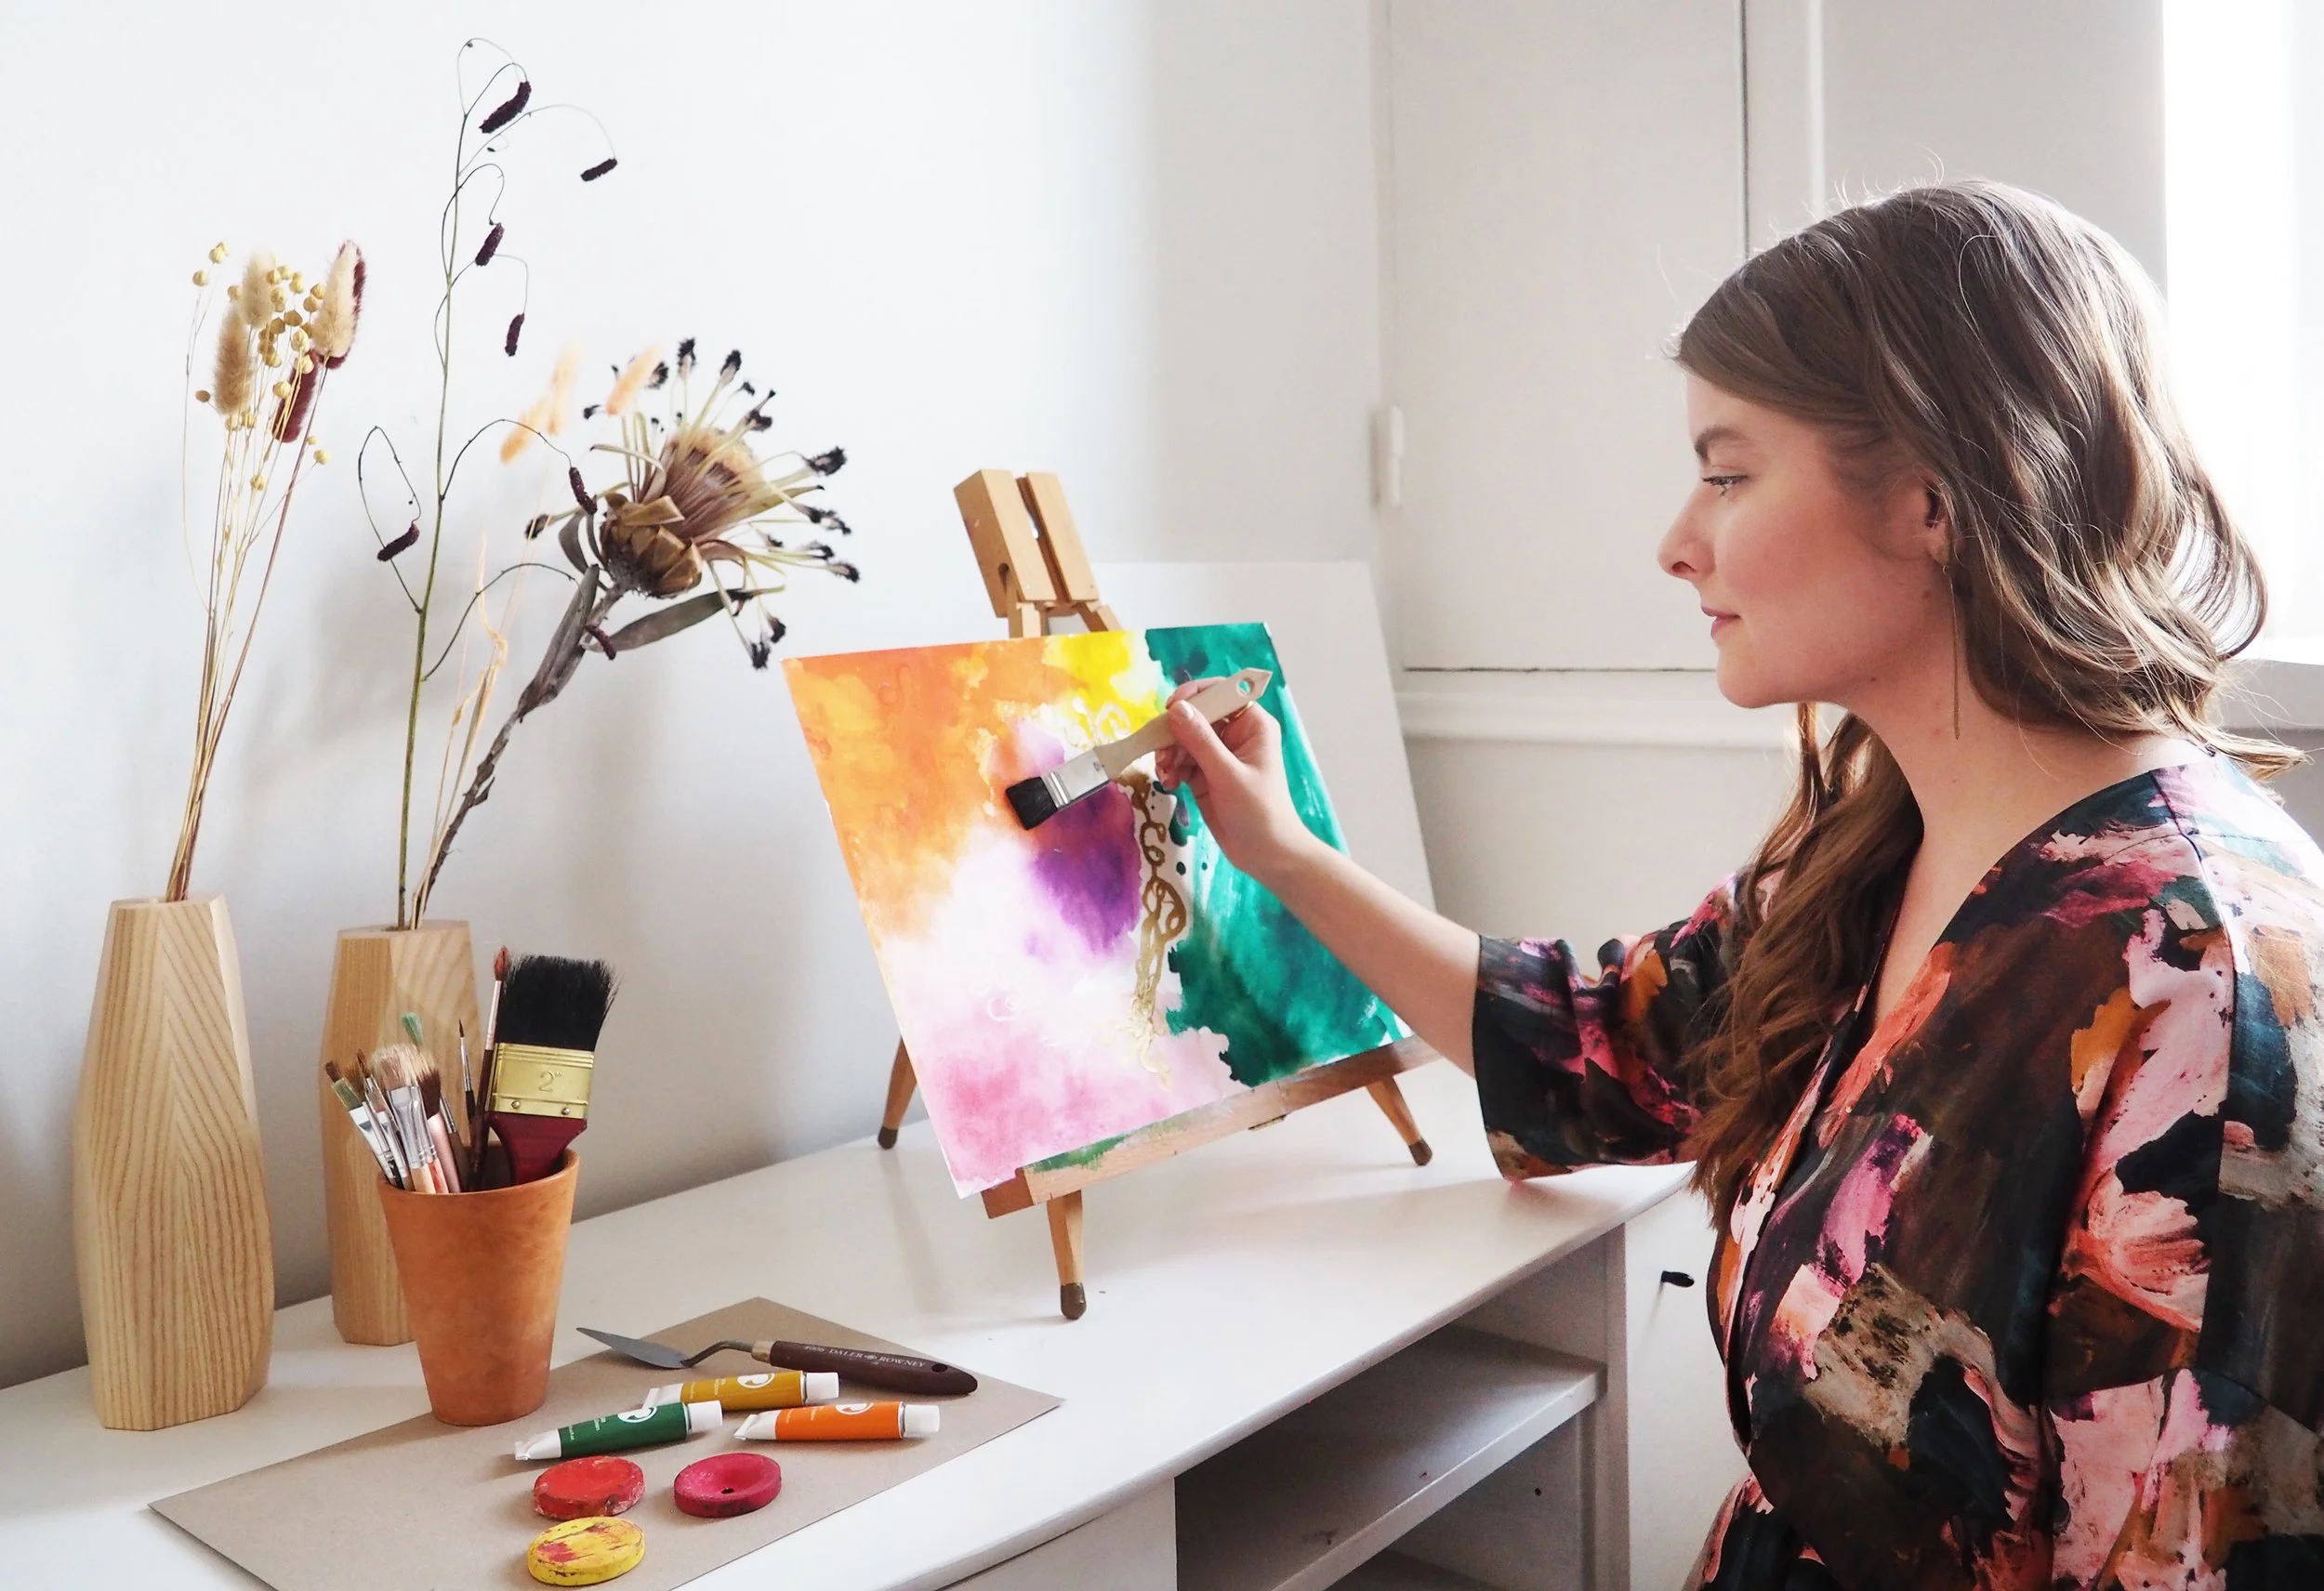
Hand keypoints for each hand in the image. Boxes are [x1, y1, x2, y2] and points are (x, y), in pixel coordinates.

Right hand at [1153, 677, 1314, 883]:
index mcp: (1252, 724)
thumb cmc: (1258, 811)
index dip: (1194, 695)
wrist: (1266, 855)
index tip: (1169, 708)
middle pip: (1195, 716)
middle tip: (1161, 753)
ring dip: (1169, 753)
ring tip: (1165, 774)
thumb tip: (1176, 708)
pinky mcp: (1205, 774)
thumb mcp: (1227, 774)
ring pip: (1183, 739)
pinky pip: (1181, 760)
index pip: (1220, 693)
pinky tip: (1169, 783)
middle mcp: (1235, 734)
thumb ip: (1200, 740)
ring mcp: (1218, 754)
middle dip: (1175, 732)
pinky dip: (1171, 769)